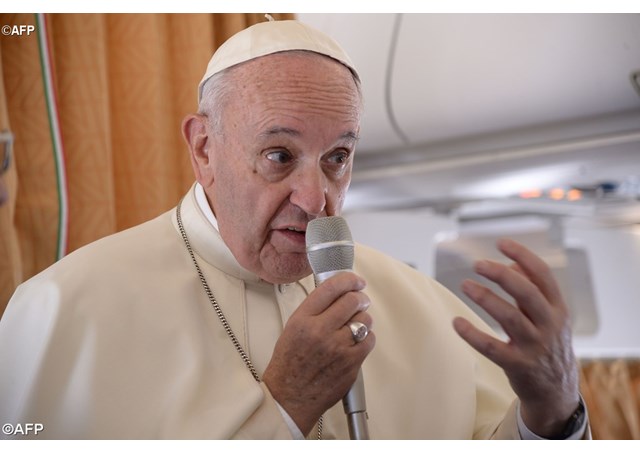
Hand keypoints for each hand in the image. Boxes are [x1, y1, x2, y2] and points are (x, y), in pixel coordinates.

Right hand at [262, 272, 374, 434]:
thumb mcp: (293, 327)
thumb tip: (339, 293)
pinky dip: (366, 338)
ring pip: (364, 320)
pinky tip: (356, 342)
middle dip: (360, 297)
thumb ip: (315, 309)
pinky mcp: (351, 363)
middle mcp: (320, 331)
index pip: (331, 288)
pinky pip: (369, 340)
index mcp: (303, 319)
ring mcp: (338, 347)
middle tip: (360, 300)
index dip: (348, 279)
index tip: (356, 280)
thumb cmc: (289, 363)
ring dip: (363, 319)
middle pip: (352, 300)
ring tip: (355, 325)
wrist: (289, 396)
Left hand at [452, 238, 579, 437]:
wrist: (557, 390)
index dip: (523, 256)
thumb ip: (530, 289)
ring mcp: (534, 346)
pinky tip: (456, 322)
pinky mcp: (518, 365)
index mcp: (558, 308)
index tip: (501, 243)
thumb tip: (510, 264)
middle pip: (526, 292)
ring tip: (465, 285)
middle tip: (478, 264)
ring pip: (509, 317)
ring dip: (485, 298)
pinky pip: (491, 347)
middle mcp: (549, 325)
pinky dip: (472, 334)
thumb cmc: (547, 343)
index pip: (543, 275)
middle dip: (501, 274)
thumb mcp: (548, 315)